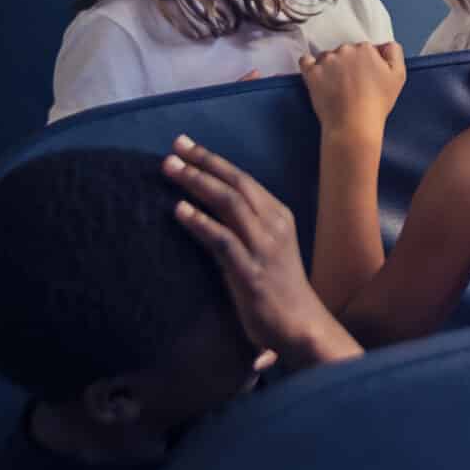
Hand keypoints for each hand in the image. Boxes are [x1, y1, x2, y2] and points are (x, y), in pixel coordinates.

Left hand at [163, 136, 358, 366]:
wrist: (299, 325)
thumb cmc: (277, 289)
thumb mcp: (264, 249)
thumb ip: (240, 229)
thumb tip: (204, 211)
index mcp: (278, 215)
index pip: (242, 178)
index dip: (212, 160)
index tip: (185, 145)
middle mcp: (273, 224)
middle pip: (235, 183)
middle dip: (202, 162)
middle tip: (173, 148)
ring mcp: (264, 246)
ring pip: (229, 203)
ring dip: (197, 183)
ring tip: (170, 170)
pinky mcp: (251, 271)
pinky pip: (222, 239)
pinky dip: (200, 222)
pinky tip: (179, 211)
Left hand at [298, 41, 404, 144]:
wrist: (354, 124)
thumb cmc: (377, 102)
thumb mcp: (399, 76)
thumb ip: (394, 53)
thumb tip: (384, 45)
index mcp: (366, 49)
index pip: (364, 49)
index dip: (366, 64)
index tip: (366, 77)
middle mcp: (345, 50)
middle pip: (346, 51)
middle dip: (348, 63)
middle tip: (352, 83)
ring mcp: (326, 61)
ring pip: (327, 56)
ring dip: (330, 66)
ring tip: (336, 86)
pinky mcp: (311, 73)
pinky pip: (306, 61)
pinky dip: (310, 65)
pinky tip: (316, 75)